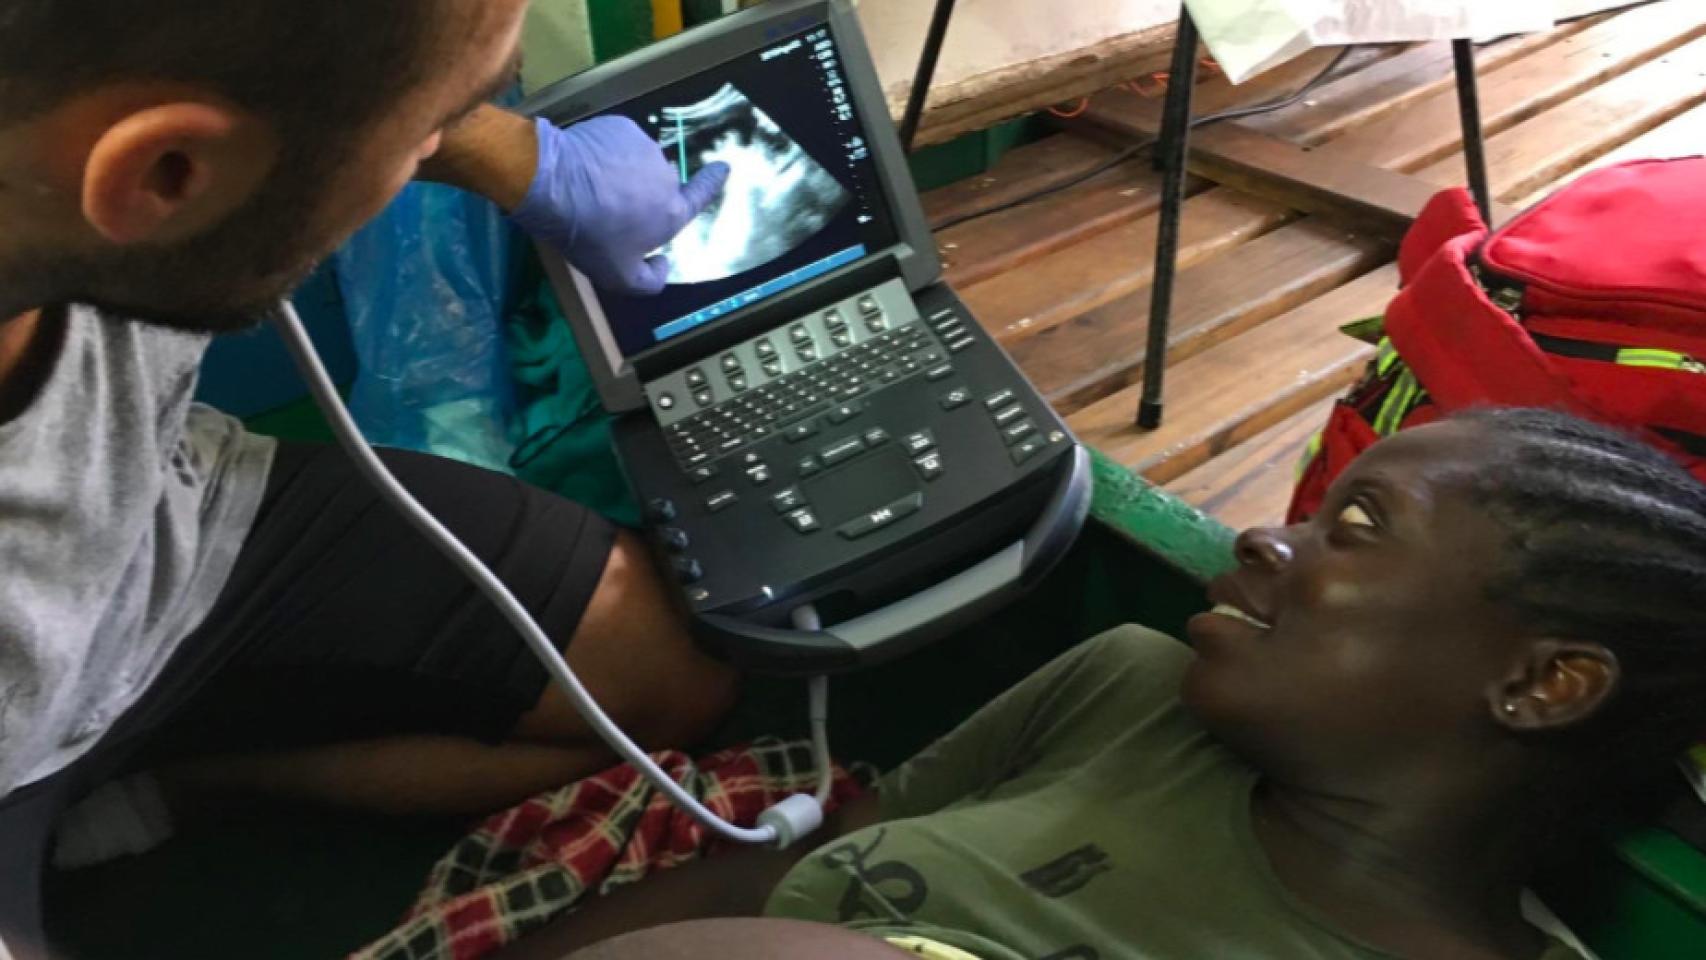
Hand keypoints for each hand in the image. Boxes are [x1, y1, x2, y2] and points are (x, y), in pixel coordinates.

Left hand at [510, 116, 729, 296]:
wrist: (553, 186)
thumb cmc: (589, 236)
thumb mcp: (619, 278)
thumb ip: (651, 281)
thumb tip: (664, 264)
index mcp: (671, 212)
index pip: (701, 195)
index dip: (712, 182)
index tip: (722, 167)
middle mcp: (665, 176)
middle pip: (657, 185)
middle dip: (640, 194)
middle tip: (609, 208)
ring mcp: (643, 147)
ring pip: (636, 162)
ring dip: (622, 172)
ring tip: (592, 186)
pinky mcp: (620, 127)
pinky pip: (618, 142)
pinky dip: (607, 151)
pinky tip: (586, 164)